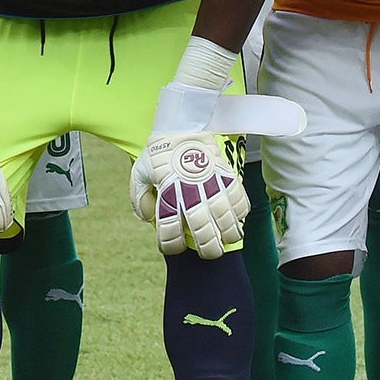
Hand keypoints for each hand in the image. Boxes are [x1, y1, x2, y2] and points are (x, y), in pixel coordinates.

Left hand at [130, 132, 247, 257]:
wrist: (181, 125)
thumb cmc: (159, 152)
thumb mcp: (139, 172)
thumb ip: (139, 198)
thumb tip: (148, 218)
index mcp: (167, 191)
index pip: (169, 227)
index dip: (171, 244)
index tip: (173, 248)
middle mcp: (190, 190)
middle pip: (202, 228)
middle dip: (208, 247)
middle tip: (210, 253)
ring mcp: (211, 183)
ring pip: (225, 217)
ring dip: (228, 234)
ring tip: (226, 240)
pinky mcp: (226, 175)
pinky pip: (239, 199)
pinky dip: (240, 213)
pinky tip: (237, 220)